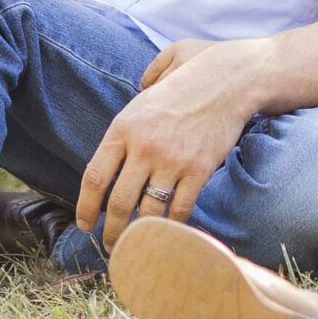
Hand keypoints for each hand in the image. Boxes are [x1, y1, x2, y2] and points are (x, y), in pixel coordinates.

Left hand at [77, 38, 260, 249]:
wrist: (233, 78)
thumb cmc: (195, 73)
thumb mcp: (154, 72)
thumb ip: (141, 82)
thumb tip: (138, 85)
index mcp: (124, 126)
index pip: (95, 177)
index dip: (86, 207)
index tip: (84, 224)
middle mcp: (144, 146)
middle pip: (118, 202)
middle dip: (110, 231)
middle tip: (109, 245)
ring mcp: (172, 161)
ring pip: (148, 212)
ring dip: (138, 235)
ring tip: (135, 246)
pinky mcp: (199, 170)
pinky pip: (180, 209)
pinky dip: (172, 226)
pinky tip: (167, 233)